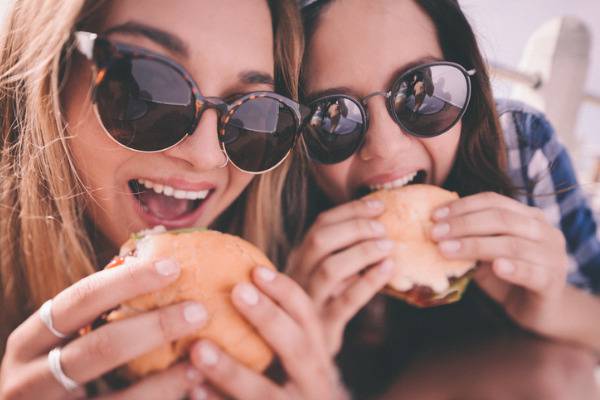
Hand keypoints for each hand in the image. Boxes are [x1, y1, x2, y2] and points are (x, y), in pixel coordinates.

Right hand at [0, 258, 207, 399]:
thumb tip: (163, 262)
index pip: (79, 300)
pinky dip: (159, 399)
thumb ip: (98, 313)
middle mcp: (29, 379)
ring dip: (164, 379)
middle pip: (99, 347)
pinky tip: (188, 386)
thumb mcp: (62, 342)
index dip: (126, 281)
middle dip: (154, 326)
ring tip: (199, 360)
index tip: (172, 266)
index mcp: (29, 341)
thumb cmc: (58, 371)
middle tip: (198, 311)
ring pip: (116, 397)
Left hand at [189, 267, 348, 399]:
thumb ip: (274, 332)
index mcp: (316, 356)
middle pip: (297, 347)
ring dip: (231, 370)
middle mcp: (313, 383)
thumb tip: (229, 284)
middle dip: (268, 318)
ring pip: (265, 393)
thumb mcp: (293, 361)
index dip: (286, 291)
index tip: (256, 271)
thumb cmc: (286, 388)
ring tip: (199, 348)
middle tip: (236, 291)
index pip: (308, 316)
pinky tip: (193, 390)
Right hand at [285, 199, 395, 354]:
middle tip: (383, 226)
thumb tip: (380, 225)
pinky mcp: (324, 326)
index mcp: (299, 259)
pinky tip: (388, 270)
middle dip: (355, 227)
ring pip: (330, 269)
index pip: (320, 224)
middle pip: (320, 241)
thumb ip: (341, 254)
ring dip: (362, 252)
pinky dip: (369, 283)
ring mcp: (308, 302)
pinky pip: (346, 302)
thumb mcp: (324, 277)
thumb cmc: (322, 307)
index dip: (351, 210)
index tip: (379, 204)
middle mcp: (298, 276)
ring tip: (388, 246)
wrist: (300, 355)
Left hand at [430, 191, 568, 336]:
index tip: (434, 216)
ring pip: (513, 244)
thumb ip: (470, 239)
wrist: (540, 310)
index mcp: (529, 216)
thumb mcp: (486, 254)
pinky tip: (496, 267)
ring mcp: (552, 256)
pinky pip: (532, 272)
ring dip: (475, 245)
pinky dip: (513, 268)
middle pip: (501, 219)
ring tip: (446, 250)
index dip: (463, 206)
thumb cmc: (508, 277)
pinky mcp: (552, 282)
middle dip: (463, 224)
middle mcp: (545, 231)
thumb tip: (433, 228)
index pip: (494, 201)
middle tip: (434, 234)